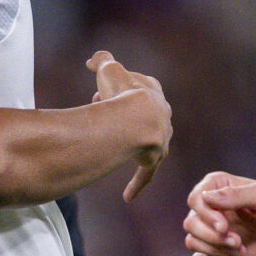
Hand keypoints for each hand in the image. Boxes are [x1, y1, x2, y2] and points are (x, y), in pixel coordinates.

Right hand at [87, 50, 167, 200]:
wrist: (137, 121)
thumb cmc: (122, 93)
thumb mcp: (109, 69)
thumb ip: (102, 59)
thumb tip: (94, 59)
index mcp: (152, 90)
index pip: (137, 87)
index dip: (118, 89)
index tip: (100, 94)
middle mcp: (161, 114)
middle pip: (143, 114)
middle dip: (125, 115)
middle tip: (104, 114)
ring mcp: (161, 137)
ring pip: (148, 142)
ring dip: (134, 144)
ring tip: (117, 145)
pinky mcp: (155, 158)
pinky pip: (146, 173)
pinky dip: (137, 183)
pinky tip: (128, 196)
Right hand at [184, 172, 255, 255]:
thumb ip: (236, 195)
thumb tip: (206, 196)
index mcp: (219, 187)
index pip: (195, 199)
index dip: (206, 215)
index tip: (224, 226)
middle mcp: (211, 208)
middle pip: (191, 223)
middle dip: (212, 237)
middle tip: (237, 241)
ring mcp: (212, 230)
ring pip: (193, 241)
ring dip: (215, 249)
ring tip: (240, 249)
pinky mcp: (216, 250)